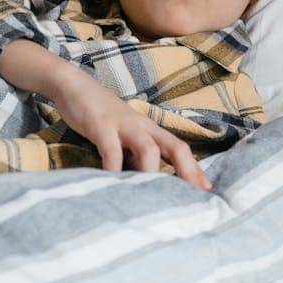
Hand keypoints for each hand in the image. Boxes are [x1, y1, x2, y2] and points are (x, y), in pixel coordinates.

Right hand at [51, 66, 211, 189]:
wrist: (74, 85)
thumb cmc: (100, 115)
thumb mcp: (123, 134)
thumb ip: (135, 154)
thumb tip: (145, 182)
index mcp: (149, 129)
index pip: (179, 148)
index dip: (194, 168)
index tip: (207, 188)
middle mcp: (142, 126)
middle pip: (174, 146)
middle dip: (187, 170)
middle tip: (194, 194)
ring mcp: (122, 124)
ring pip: (148, 148)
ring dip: (151, 172)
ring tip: (150, 196)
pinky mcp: (100, 125)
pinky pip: (112, 150)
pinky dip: (114, 169)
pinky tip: (113, 183)